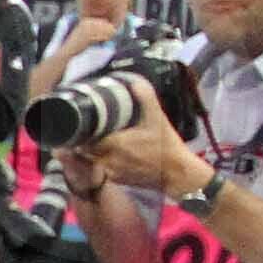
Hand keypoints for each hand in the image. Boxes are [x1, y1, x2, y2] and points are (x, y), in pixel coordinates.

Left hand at [79, 82, 210, 198]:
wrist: (178, 173)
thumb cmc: (167, 147)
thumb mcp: (157, 119)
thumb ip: (146, 98)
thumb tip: (136, 83)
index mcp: (115, 144)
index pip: (85, 138)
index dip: (84, 131)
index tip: (88, 124)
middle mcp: (109, 160)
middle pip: (85, 150)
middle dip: (87, 140)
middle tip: (94, 131)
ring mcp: (112, 172)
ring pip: (91, 161)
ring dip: (92, 152)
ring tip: (101, 141)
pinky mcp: (118, 180)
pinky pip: (102, 170)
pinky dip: (103, 162)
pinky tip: (113, 154)